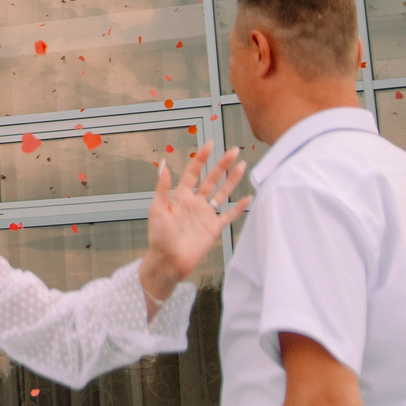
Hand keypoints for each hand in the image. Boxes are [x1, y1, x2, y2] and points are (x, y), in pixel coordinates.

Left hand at [142, 144, 250, 298]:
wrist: (169, 260)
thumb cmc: (159, 236)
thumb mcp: (157, 209)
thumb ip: (163, 187)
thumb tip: (162, 164)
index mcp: (180, 196)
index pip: (193, 172)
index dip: (201, 158)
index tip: (209, 145)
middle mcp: (195, 202)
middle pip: (211, 179)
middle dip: (222, 164)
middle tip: (233, 150)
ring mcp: (206, 214)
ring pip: (222, 193)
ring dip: (232, 180)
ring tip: (242, 166)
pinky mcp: (214, 228)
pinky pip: (229, 215)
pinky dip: (238, 207)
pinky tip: (248, 197)